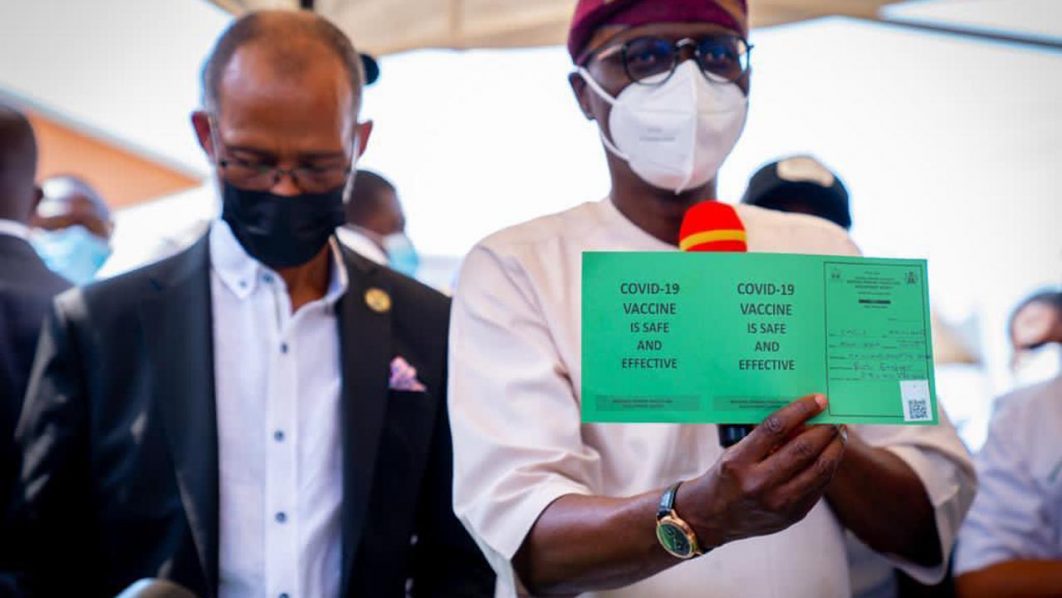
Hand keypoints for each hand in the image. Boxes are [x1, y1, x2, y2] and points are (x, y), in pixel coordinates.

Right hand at [678, 394, 845, 548]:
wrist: (713, 518)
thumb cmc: (725, 477)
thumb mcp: (734, 452)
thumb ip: (765, 438)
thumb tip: (802, 416)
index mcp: (739, 462)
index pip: (775, 428)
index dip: (801, 410)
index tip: (818, 399)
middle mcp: (758, 484)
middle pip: (803, 449)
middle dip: (825, 429)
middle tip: (835, 417)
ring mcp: (778, 503)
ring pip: (819, 469)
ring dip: (835, 447)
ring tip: (839, 435)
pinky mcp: (792, 515)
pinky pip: (819, 486)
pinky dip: (828, 467)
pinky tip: (830, 455)